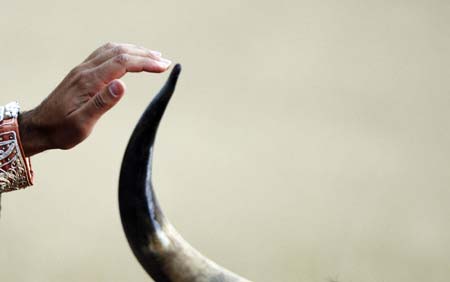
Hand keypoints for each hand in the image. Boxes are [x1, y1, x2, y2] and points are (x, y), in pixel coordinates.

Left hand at [18, 42, 171, 155]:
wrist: (39, 127)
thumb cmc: (61, 130)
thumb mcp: (82, 123)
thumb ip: (102, 103)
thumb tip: (122, 85)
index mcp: (89, 81)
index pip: (122, 63)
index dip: (145, 62)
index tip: (163, 67)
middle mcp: (86, 70)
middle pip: (120, 52)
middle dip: (145, 55)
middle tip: (165, 62)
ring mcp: (83, 69)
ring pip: (112, 50)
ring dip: (135, 50)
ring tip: (154, 56)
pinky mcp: (82, 72)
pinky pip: (105, 54)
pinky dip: (123, 51)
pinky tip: (130, 57)